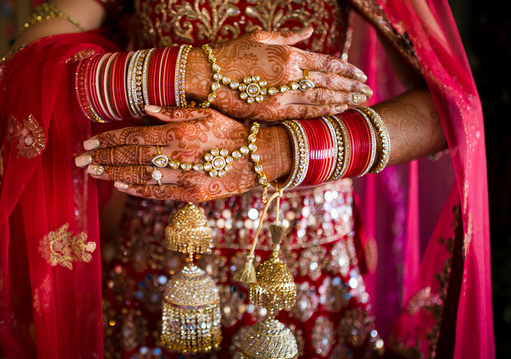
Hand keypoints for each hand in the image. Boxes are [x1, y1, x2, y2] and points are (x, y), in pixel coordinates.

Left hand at [74, 106, 291, 201]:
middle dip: (103, 158)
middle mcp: (180, 155)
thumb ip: (174, 111)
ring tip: (93, 172)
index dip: (109, 140)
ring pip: (141, 176)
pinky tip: (121, 185)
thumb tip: (144, 109)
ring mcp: (186, 177)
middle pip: (132, 158)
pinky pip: (160, 193)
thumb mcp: (206, 113)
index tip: (89, 141)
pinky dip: (138, 189)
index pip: (135, 136)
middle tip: (80, 160)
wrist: (259, 159)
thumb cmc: (232, 132)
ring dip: (114, 174)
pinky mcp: (193, 194)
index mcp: (181, 133)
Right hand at [185, 28, 372, 120]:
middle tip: (368, 91)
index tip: (361, 75)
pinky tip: (338, 112)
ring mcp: (282, 95)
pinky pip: (304, 114)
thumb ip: (289, 36)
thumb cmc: (230, 53)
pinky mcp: (272, 113)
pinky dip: (323, 113)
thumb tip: (310, 28)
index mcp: (288, 54)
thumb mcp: (261, 36)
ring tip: (361, 102)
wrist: (205, 75)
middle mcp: (290, 75)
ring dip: (344, 101)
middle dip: (352, 87)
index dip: (347, 69)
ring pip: (321, 99)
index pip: (327, 63)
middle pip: (329, 83)